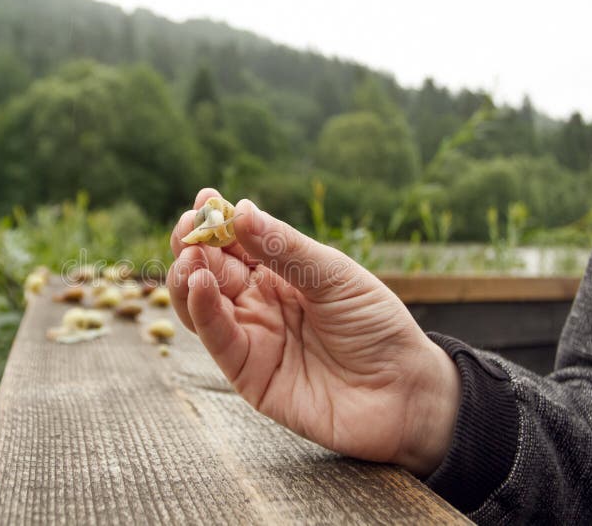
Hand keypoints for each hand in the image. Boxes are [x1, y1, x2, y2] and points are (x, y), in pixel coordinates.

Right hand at [168, 189, 460, 475]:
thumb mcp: (335, 276)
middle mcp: (258, 302)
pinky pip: (216, 338)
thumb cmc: (376, 326)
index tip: (205, 199)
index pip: (235, 243)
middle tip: (189, 227)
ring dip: (187, 277)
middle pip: (209, 269)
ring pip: (200, 303)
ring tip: (190, 256)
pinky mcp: (246, 373)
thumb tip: (239, 210)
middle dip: (193, 244)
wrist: (404, 392)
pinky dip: (201, 310)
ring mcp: (251, 336)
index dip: (216, 221)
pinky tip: (200, 284)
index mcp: (280, 273)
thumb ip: (285, 249)